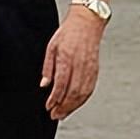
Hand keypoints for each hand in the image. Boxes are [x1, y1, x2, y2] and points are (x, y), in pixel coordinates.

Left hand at [39, 6, 104, 120]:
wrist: (87, 23)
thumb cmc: (68, 33)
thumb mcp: (51, 46)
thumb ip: (48, 67)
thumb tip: (44, 85)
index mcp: (66, 57)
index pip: (61, 83)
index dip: (55, 98)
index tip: (48, 106)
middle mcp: (79, 64)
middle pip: (72, 92)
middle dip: (63, 107)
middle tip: (55, 115)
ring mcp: (89, 68)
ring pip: (82, 93)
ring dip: (72, 107)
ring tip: (63, 114)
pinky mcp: (95, 70)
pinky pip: (89, 89)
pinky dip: (82, 100)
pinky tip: (75, 105)